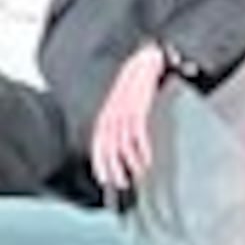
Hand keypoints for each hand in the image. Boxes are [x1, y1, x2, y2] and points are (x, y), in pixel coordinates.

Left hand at [91, 43, 169, 198]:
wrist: (145, 61)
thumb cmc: (135, 85)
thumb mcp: (123, 105)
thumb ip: (120, 123)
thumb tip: (124, 146)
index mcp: (106, 115)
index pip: (98, 143)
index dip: (100, 163)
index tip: (105, 178)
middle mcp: (110, 114)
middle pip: (107, 147)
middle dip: (113, 168)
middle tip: (122, 183)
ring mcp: (123, 111)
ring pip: (122, 144)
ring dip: (130, 163)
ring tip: (139, 174)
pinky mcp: (137, 108)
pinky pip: (137, 134)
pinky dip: (142, 150)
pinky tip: (147, 160)